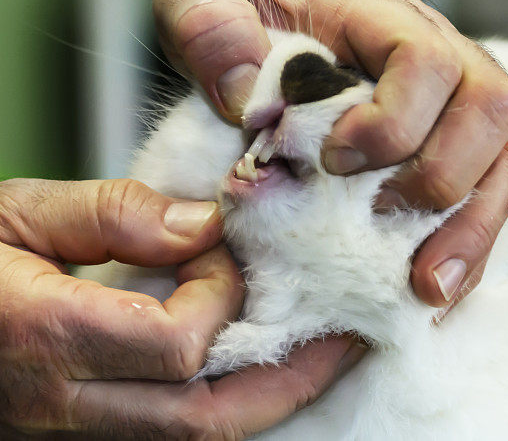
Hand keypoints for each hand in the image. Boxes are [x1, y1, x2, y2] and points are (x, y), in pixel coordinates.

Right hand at [0, 179, 363, 438]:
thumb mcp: (11, 212)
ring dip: (274, 398)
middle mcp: (60, 405)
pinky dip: (232, 405)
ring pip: (198, 438)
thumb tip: (202, 225)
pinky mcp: (82, 436)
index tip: (219, 248)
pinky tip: (264, 369)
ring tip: (327, 355)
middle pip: (207, 418)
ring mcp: (70, 433)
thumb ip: (109, 215)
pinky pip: (175, 434)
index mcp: (39, 337)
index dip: (219, 295)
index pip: (176, 345)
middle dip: (293, 376)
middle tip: (350, 336)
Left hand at [152, 0, 507, 307]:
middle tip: (378, 218)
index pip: (428, 61)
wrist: (274, 21)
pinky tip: (425, 293)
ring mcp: (452, 108)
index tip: (330, 161)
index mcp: (383, 15)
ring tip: (426, 288)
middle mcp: (440, 56)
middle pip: (491, 109)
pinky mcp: (449, 153)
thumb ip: (209, 27)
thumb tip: (250, 99)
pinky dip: (464, 251)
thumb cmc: (248, 13)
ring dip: (470, 231)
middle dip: (442, 177)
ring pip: (501, 163)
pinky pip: (483, 200)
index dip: (392, 121)